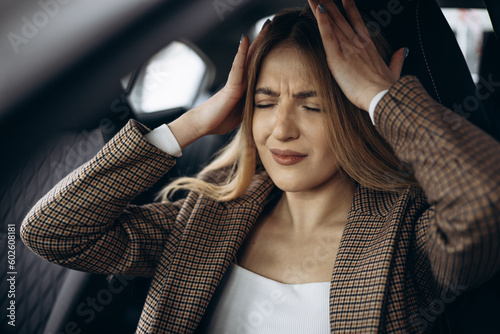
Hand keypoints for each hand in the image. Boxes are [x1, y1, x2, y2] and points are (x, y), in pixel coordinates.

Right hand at [169, 26, 268, 148]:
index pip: (257, 67)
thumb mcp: (243, 113)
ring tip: (265, 26)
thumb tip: (267, 105)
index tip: (276, 42)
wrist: (204, 125)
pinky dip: (242, 53)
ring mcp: (236, 81)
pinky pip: (237, 66)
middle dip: (263, 42)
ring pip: (248, 57)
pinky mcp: (231, 85)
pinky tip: (246, 39)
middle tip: (270, 25)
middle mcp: (241, 80)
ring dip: (256, 41)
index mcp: (246, 87)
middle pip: (254, 57)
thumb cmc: (221, 120)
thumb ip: (253, 106)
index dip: (265, 54)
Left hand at [308, 0, 405, 110]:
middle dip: (331, 4)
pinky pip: (328, 35)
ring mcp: (348, 48)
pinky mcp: (338, 57)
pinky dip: (323, 22)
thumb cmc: (387, 89)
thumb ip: (396, 60)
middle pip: (341, 19)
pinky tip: (319, 9)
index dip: (349, 8)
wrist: (383, 96)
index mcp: (368, 46)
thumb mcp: (394, 72)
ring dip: (322, 7)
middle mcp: (357, 43)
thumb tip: (403, 51)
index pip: (356, 22)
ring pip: (332, 23)